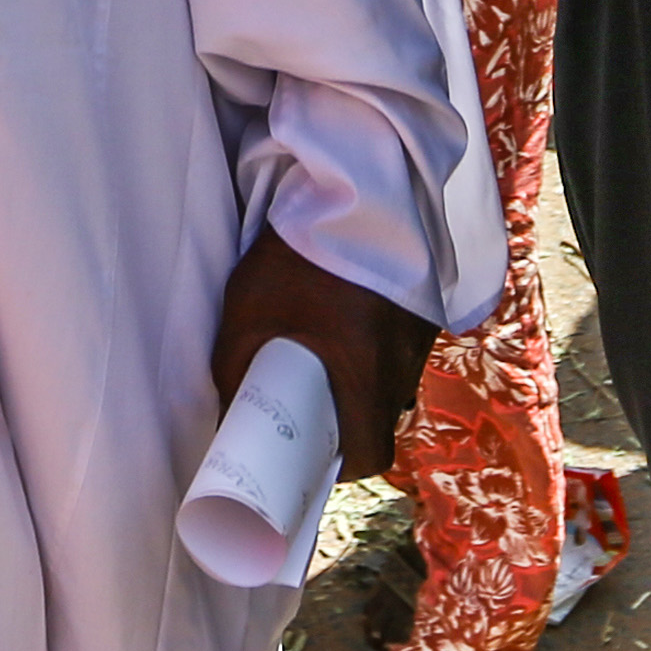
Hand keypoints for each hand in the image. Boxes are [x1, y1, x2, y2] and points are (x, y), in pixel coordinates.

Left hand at [211, 224, 435, 469]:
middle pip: (384, 418)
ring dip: (366, 381)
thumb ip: (234, 372)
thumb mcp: (248, 315)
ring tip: (332, 359)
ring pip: (395, 379)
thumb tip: (225, 416)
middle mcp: (404, 361)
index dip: (342, 465)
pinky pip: (404, 344)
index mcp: (365, 375)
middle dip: (350, 423)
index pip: (370, 454)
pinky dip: (380, 345)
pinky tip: (354, 322)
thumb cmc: (297, 255)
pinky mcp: (426, 303)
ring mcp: (421, 331)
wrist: (356, 185)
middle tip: (315, 411)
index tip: (317, 459)